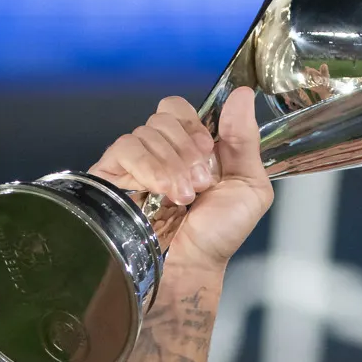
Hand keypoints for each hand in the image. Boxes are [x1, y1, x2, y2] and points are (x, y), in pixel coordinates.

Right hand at [91, 92, 273, 284]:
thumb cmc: (218, 235)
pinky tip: (161, 190)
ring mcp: (136, 162)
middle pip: (164, 115)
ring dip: (171, 164)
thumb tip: (242, 94)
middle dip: (187, 148)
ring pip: (146, 131)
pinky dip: (147, 166)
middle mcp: (162, 150)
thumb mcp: (249, 186)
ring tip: (183, 197)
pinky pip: (124, 147)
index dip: (195, 125)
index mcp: (191, 146)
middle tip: (200, 184)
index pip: (180, 109)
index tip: (209, 153)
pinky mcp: (113, 176)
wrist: (192, 266)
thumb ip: (245, 139)